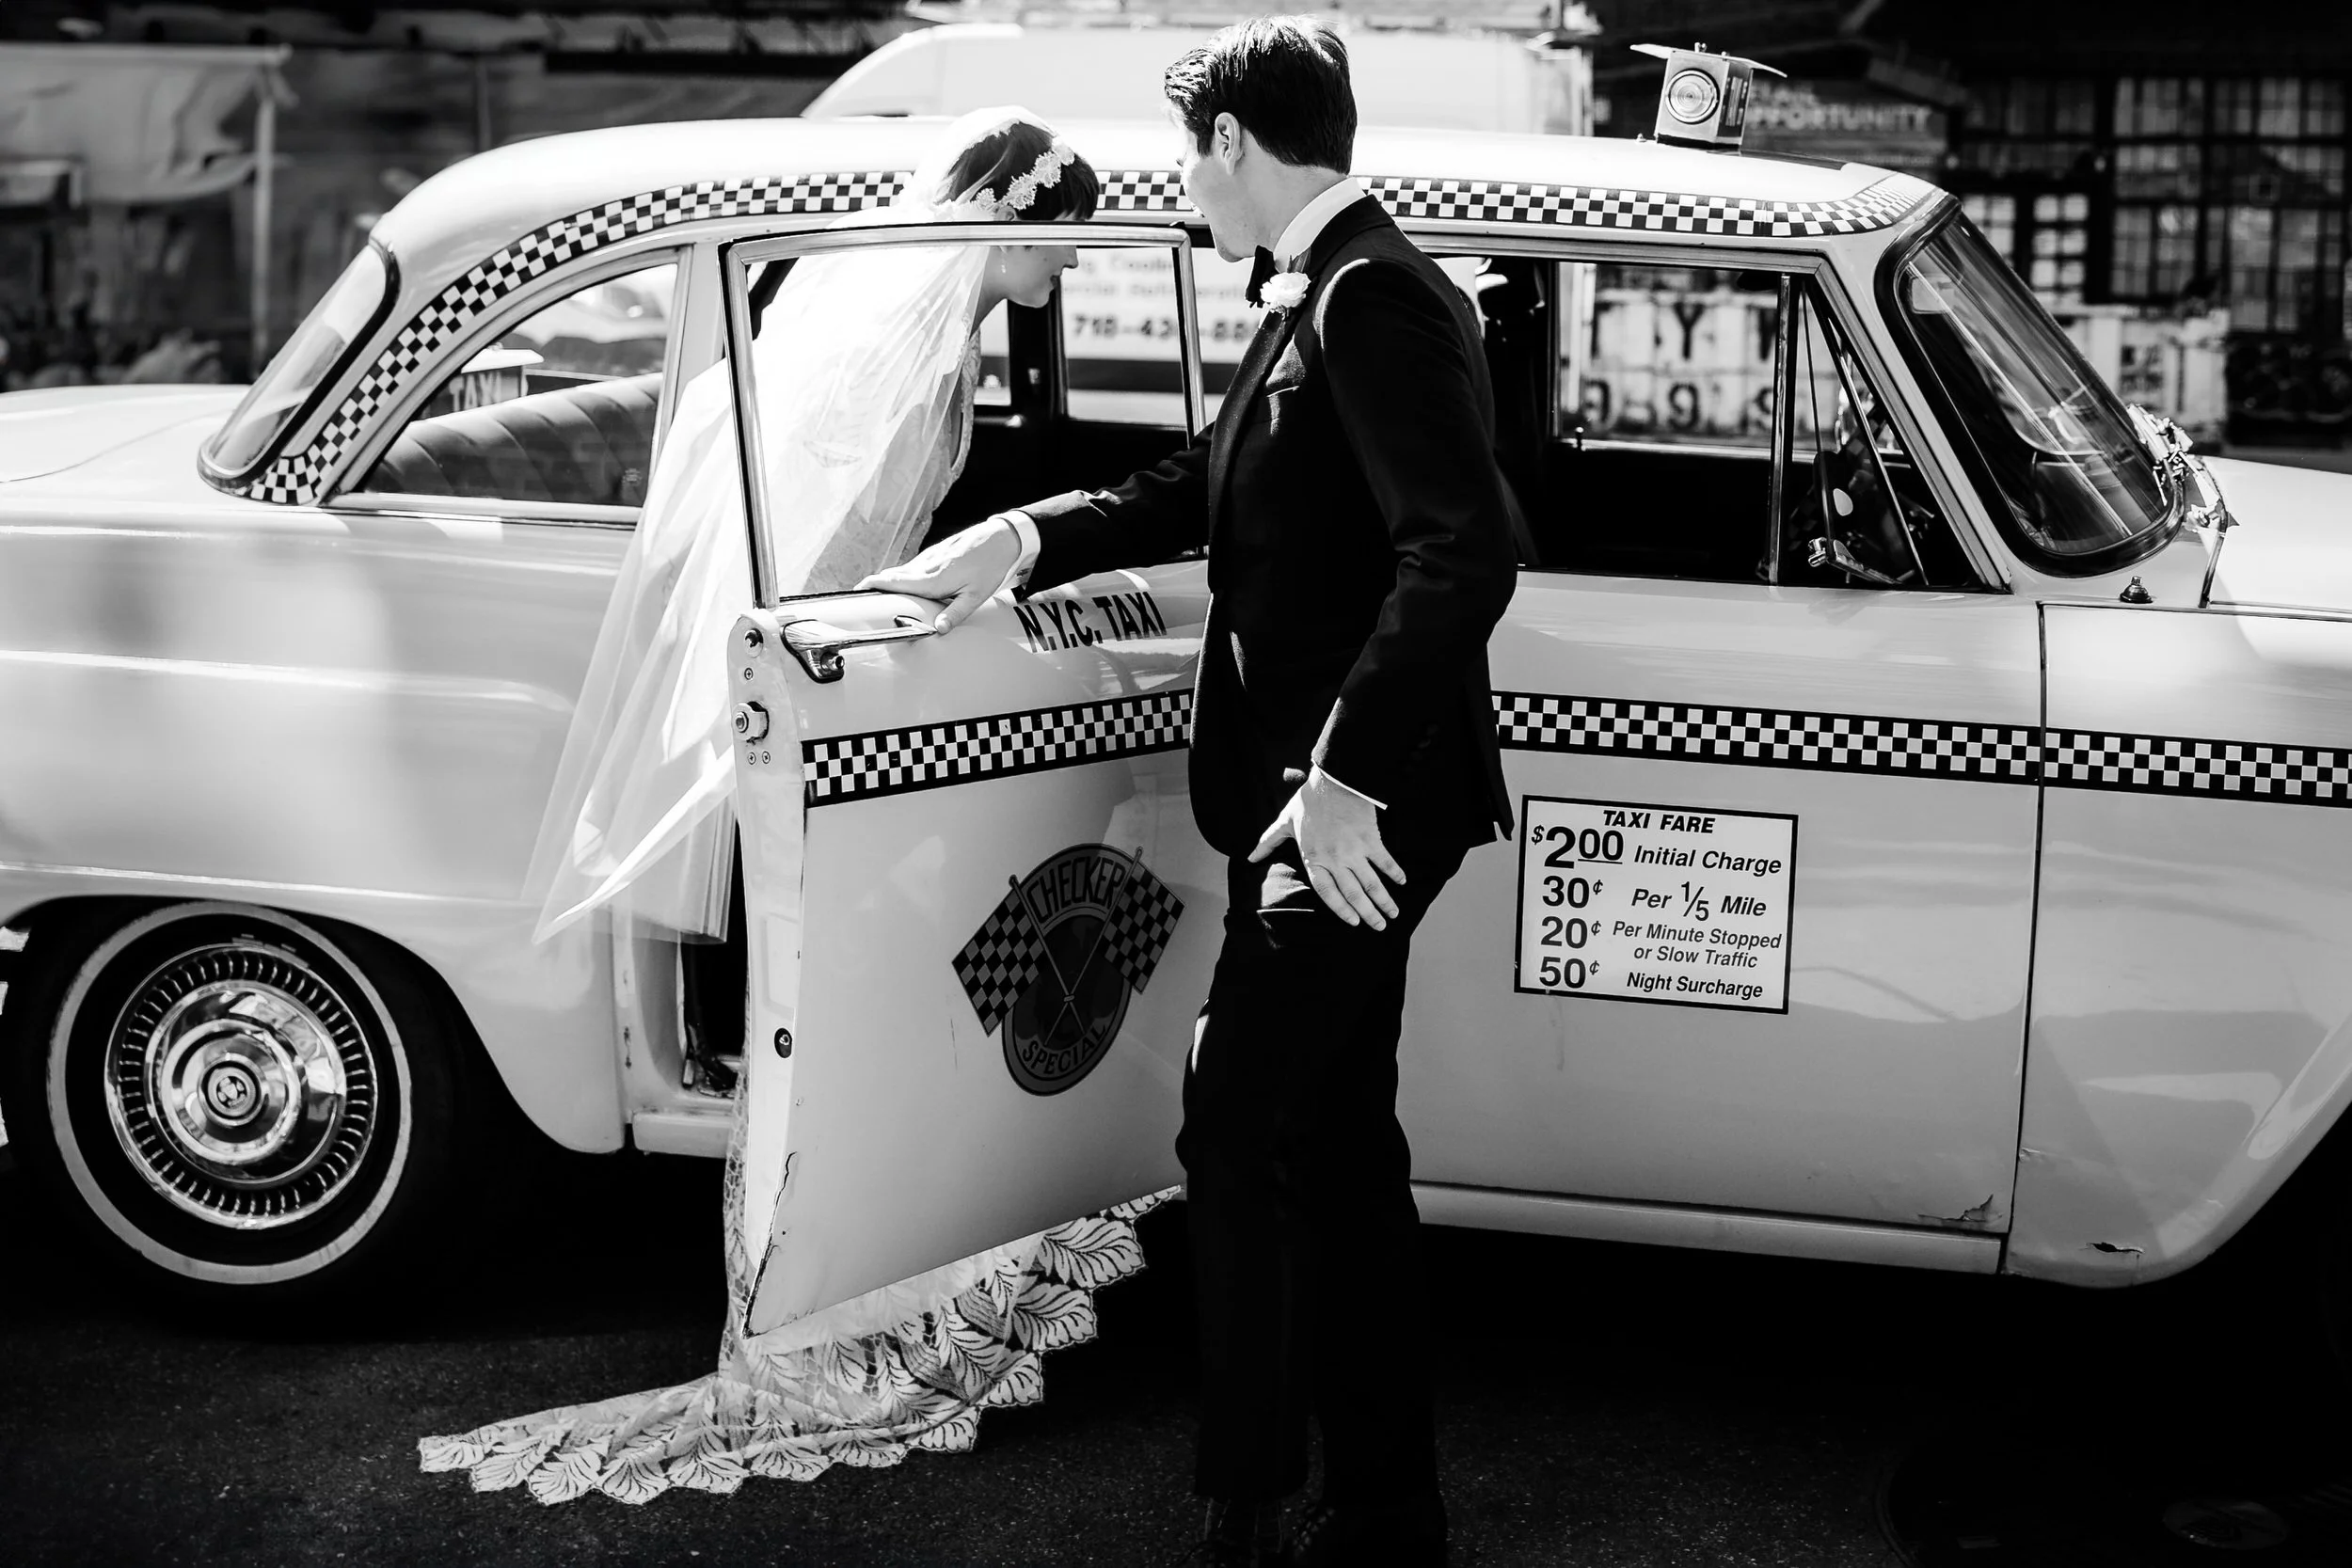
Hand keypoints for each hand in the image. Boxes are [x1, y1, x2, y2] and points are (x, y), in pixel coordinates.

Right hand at [855, 515, 1022, 633]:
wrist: (1001, 538)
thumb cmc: (990, 566)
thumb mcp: (976, 596)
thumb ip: (956, 614)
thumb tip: (938, 629)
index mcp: (933, 578)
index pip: (894, 581)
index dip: (872, 585)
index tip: (856, 591)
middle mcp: (926, 566)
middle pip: (892, 577)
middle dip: (876, 587)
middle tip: (863, 600)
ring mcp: (929, 557)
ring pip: (902, 572)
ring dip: (890, 583)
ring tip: (882, 598)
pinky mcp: (934, 553)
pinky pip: (913, 567)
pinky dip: (904, 577)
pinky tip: (907, 586)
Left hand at [1249, 768, 1404, 930]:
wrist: (1334, 779)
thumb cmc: (1309, 800)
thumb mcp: (1285, 821)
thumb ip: (1268, 842)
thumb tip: (1250, 857)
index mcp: (1313, 858)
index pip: (1327, 893)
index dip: (1341, 910)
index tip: (1354, 922)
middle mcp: (1334, 859)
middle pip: (1353, 894)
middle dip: (1368, 913)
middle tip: (1379, 927)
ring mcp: (1354, 851)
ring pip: (1371, 883)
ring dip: (1384, 901)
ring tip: (1393, 915)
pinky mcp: (1370, 839)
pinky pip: (1385, 861)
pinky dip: (1394, 873)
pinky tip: (1401, 883)